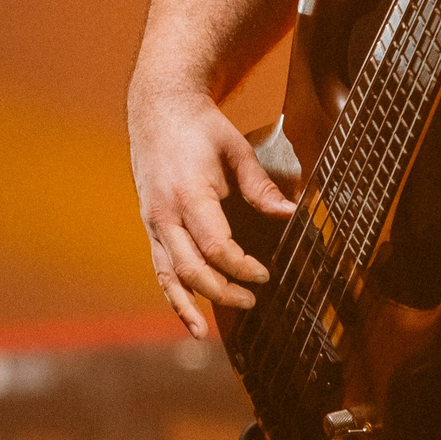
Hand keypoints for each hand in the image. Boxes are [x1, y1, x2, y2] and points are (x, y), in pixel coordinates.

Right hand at [128, 88, 290, 338]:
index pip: (215, 246)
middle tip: (254, 297)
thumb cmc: (201, 128)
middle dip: (224, 290)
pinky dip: (173, 298)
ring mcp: (153, 222)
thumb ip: (261, 186)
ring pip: (170, 275)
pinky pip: (159, 269)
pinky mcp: (150, 226)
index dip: (242, 267)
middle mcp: (165, 213)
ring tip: (211, 329)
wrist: (159, 109)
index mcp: (188, 193)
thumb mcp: (236, 149)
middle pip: (192, 269)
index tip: (266, 273)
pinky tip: (190, 321)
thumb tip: (290, 215)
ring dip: (193, 304)